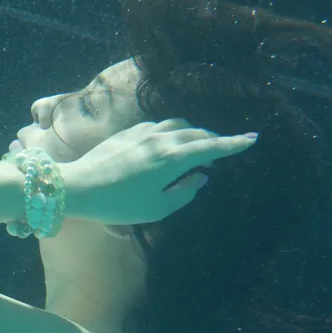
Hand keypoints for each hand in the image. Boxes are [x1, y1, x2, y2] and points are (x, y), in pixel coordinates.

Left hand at [63, 120, 257, 224]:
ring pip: (177, 125)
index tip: (252, 139)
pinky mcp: (127, 133)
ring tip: (198, 144)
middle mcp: (161, 139)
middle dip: (214, 139)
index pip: (211, 147)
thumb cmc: (119, 204)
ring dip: (193, 132)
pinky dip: (171, 131)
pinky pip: (158, 126)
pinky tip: (168, 141)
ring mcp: (142, 133)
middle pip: (197, 133)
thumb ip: (184, 192)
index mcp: (173, 158)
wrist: (79, 187)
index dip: (234, 144)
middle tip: (224, 148)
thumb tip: (201, 177)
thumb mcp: (157, 208)